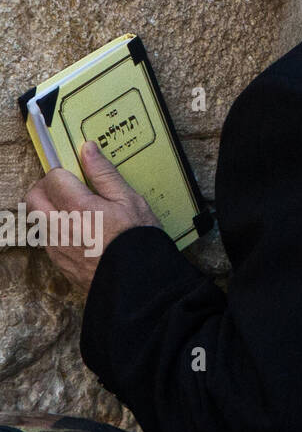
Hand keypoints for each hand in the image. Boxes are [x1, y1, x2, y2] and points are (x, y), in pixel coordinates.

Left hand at [24, 141, 162, 293]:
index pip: (53, 177)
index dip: (67, 171)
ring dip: (50, 207)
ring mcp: (56, 245)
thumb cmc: (137, 240)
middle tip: (71, 186)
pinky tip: (79, 229)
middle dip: (48, 187)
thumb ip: (104, 173)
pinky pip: (46, 236)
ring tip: (77, 209)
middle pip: (34, 196)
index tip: (81, 173)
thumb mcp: (130, 200)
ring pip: (37, 217)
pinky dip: (56, 227)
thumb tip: (88, 150)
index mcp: (78, 207)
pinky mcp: (57, 260)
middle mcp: (60, 226)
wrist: (136, 282)